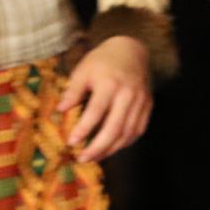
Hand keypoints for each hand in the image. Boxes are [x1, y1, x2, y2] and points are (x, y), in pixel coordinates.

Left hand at [57, 35, 152, 162]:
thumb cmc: (103, 60)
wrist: (132, 50)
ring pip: (128, 132)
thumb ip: (73, 90)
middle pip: (115, 127)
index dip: (84, 128)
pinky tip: (112, 148)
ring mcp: (141, 101)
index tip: (71, 142)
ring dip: (111, 149)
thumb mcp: (84, 69)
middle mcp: (128, 94)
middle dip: (98, 147)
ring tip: (94, 157)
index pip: (97, 111)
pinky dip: (126, 142)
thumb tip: (60, 110)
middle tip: (82, 158)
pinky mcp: (148, 105)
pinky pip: (139, 129)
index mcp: (110, 84)